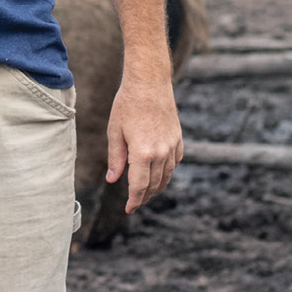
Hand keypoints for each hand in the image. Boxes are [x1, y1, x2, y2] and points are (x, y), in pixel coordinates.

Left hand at [107, 78, 182, 212]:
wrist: (149, 82)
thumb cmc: (127, 104)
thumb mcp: (115, 132)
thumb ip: (116, 159)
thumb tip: (113, 180)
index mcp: (142, 153)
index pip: (139, 186)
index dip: (134, 201)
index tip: (129, 209)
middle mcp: (161, 153)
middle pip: (154, 185)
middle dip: (144, 197)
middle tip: (136, 203)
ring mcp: (172, 146)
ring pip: (167, 176)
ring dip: (157, 187)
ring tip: (146, 193)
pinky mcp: (178, 138)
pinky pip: (175, 162)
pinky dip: (167, 172)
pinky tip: (159, 174)